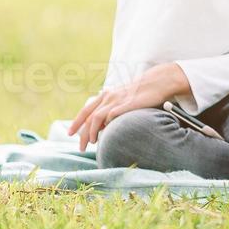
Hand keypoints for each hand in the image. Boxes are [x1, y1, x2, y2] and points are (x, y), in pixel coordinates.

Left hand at [68, 63, 188, 151]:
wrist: (158, 81)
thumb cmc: (142, 92)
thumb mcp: (123, 98)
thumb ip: (113, 107)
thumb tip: (104, 124)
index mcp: (106, 95)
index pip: (86, 110)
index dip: (76, 122)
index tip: (70, 133)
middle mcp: (108, 96)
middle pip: (88, 117)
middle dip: (82, 133)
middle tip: (81, 147)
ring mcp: (117, 100)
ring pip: (96, 118)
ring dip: (92, 132)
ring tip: (93, 143)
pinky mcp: (126, 104)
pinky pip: (111, 116)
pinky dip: (106, 125)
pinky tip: (107, 134)